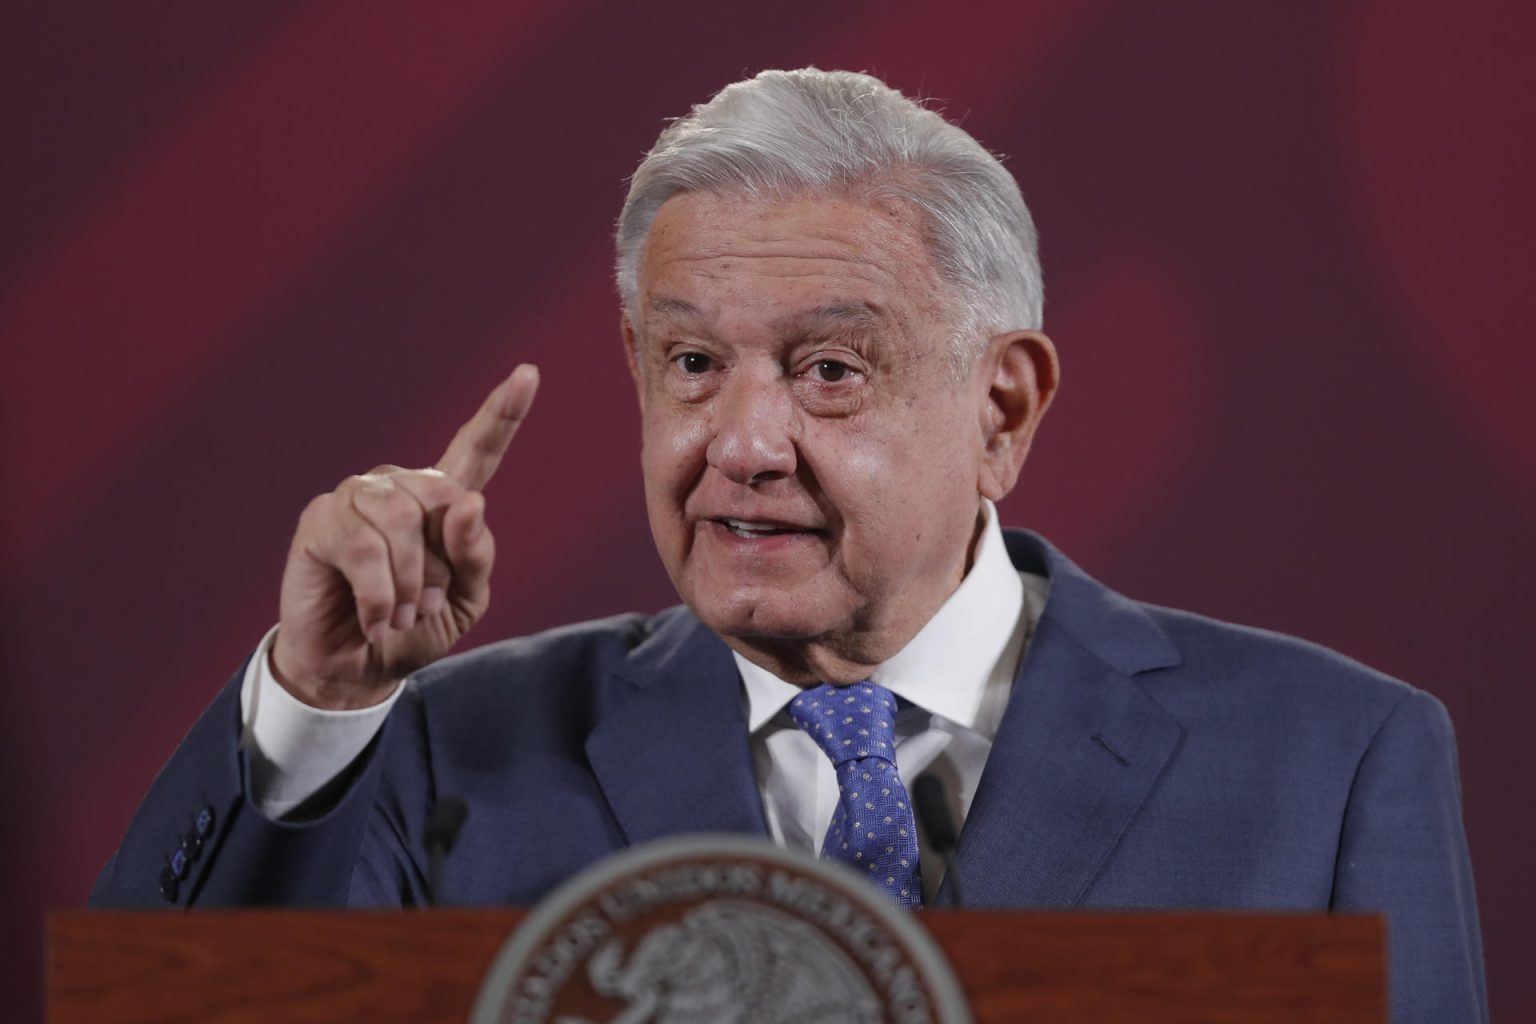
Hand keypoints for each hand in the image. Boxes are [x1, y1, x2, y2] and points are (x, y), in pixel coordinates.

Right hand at [269, 365, 539, 708]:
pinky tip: (376, 620)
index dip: (503, 413)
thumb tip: (468, 503)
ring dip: (412, 586)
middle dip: (444, 567)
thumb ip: (476, 555)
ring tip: (401, 615)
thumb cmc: (414, 630)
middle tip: (426, 605)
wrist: (356, 670)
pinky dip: (381, 597)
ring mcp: (357, 497)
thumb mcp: (465, 601)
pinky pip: (364, 549)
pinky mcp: (321, 519)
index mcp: (442, 501)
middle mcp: (400, 488)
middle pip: (445, 500)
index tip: (528, 374)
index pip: (477, 449)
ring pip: (404, 523)